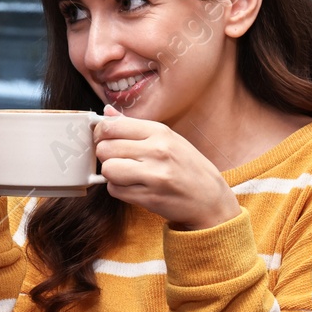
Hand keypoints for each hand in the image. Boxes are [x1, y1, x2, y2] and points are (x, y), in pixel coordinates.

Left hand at [93, 106, 239, 230]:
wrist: (210, 199)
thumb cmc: (188, 167)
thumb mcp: (168, 139)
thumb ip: (135, 126)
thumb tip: (106, 112)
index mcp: (160, 132)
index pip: (112, 126)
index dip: (101, 133)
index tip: (104, 138)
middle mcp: (157, 151)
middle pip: (105, 148)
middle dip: (107, 155)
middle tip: (119, 159)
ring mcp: (154, 175)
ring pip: (107, 170)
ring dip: (112, 174)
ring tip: (127, 174)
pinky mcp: (149, 197)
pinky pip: (115, 190)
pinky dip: (119, 190)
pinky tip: (135, 187)